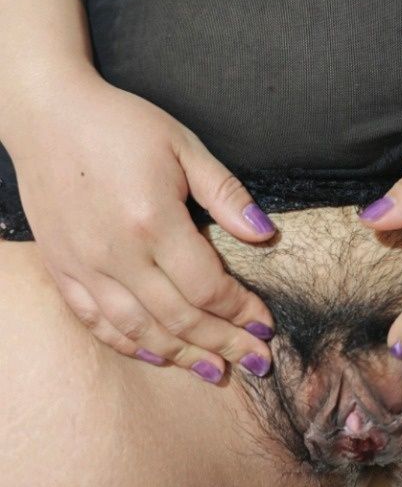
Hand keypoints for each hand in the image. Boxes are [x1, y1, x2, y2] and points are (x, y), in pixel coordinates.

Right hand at [9, 70, 276, 381]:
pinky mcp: (61, 268)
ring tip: (215, 371)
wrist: (50, 114)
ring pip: (138, 330)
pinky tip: (154, 354)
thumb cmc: (122, 124)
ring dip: (181, 356)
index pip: (207, 287)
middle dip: (223, 344)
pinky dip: (128, 344)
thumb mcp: (183, 146)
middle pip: (179, 318)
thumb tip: (266, 233)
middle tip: (256, 361)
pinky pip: (95, 321)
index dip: (241, 310)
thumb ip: (225, 193)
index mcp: (153, 221)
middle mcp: (117, 254)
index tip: (266, 323)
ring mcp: (85, 266)